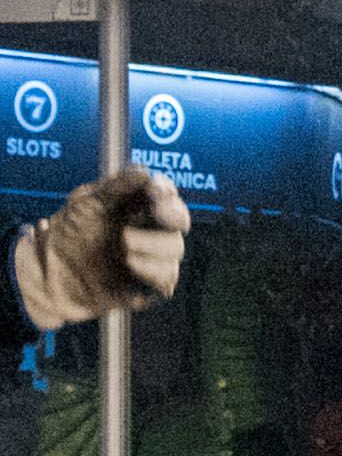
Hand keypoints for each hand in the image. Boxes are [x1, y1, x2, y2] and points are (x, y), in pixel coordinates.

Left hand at [14, 171, 188, 328]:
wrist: (48, 280)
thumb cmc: (64, 239)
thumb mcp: (84, 206)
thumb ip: (115, 188)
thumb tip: (144, 171)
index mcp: (135, 208)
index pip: (164, 193)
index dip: (165, 189)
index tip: (155, 189)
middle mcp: (148, 231)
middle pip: (179, 218)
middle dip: (172, 213)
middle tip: (157, 210)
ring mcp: (150, 258)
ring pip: (175, 247)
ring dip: (154, 244)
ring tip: (125, 245)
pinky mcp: (148, 285)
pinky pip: (168, 276)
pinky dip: (153, 268)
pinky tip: (131, 263)